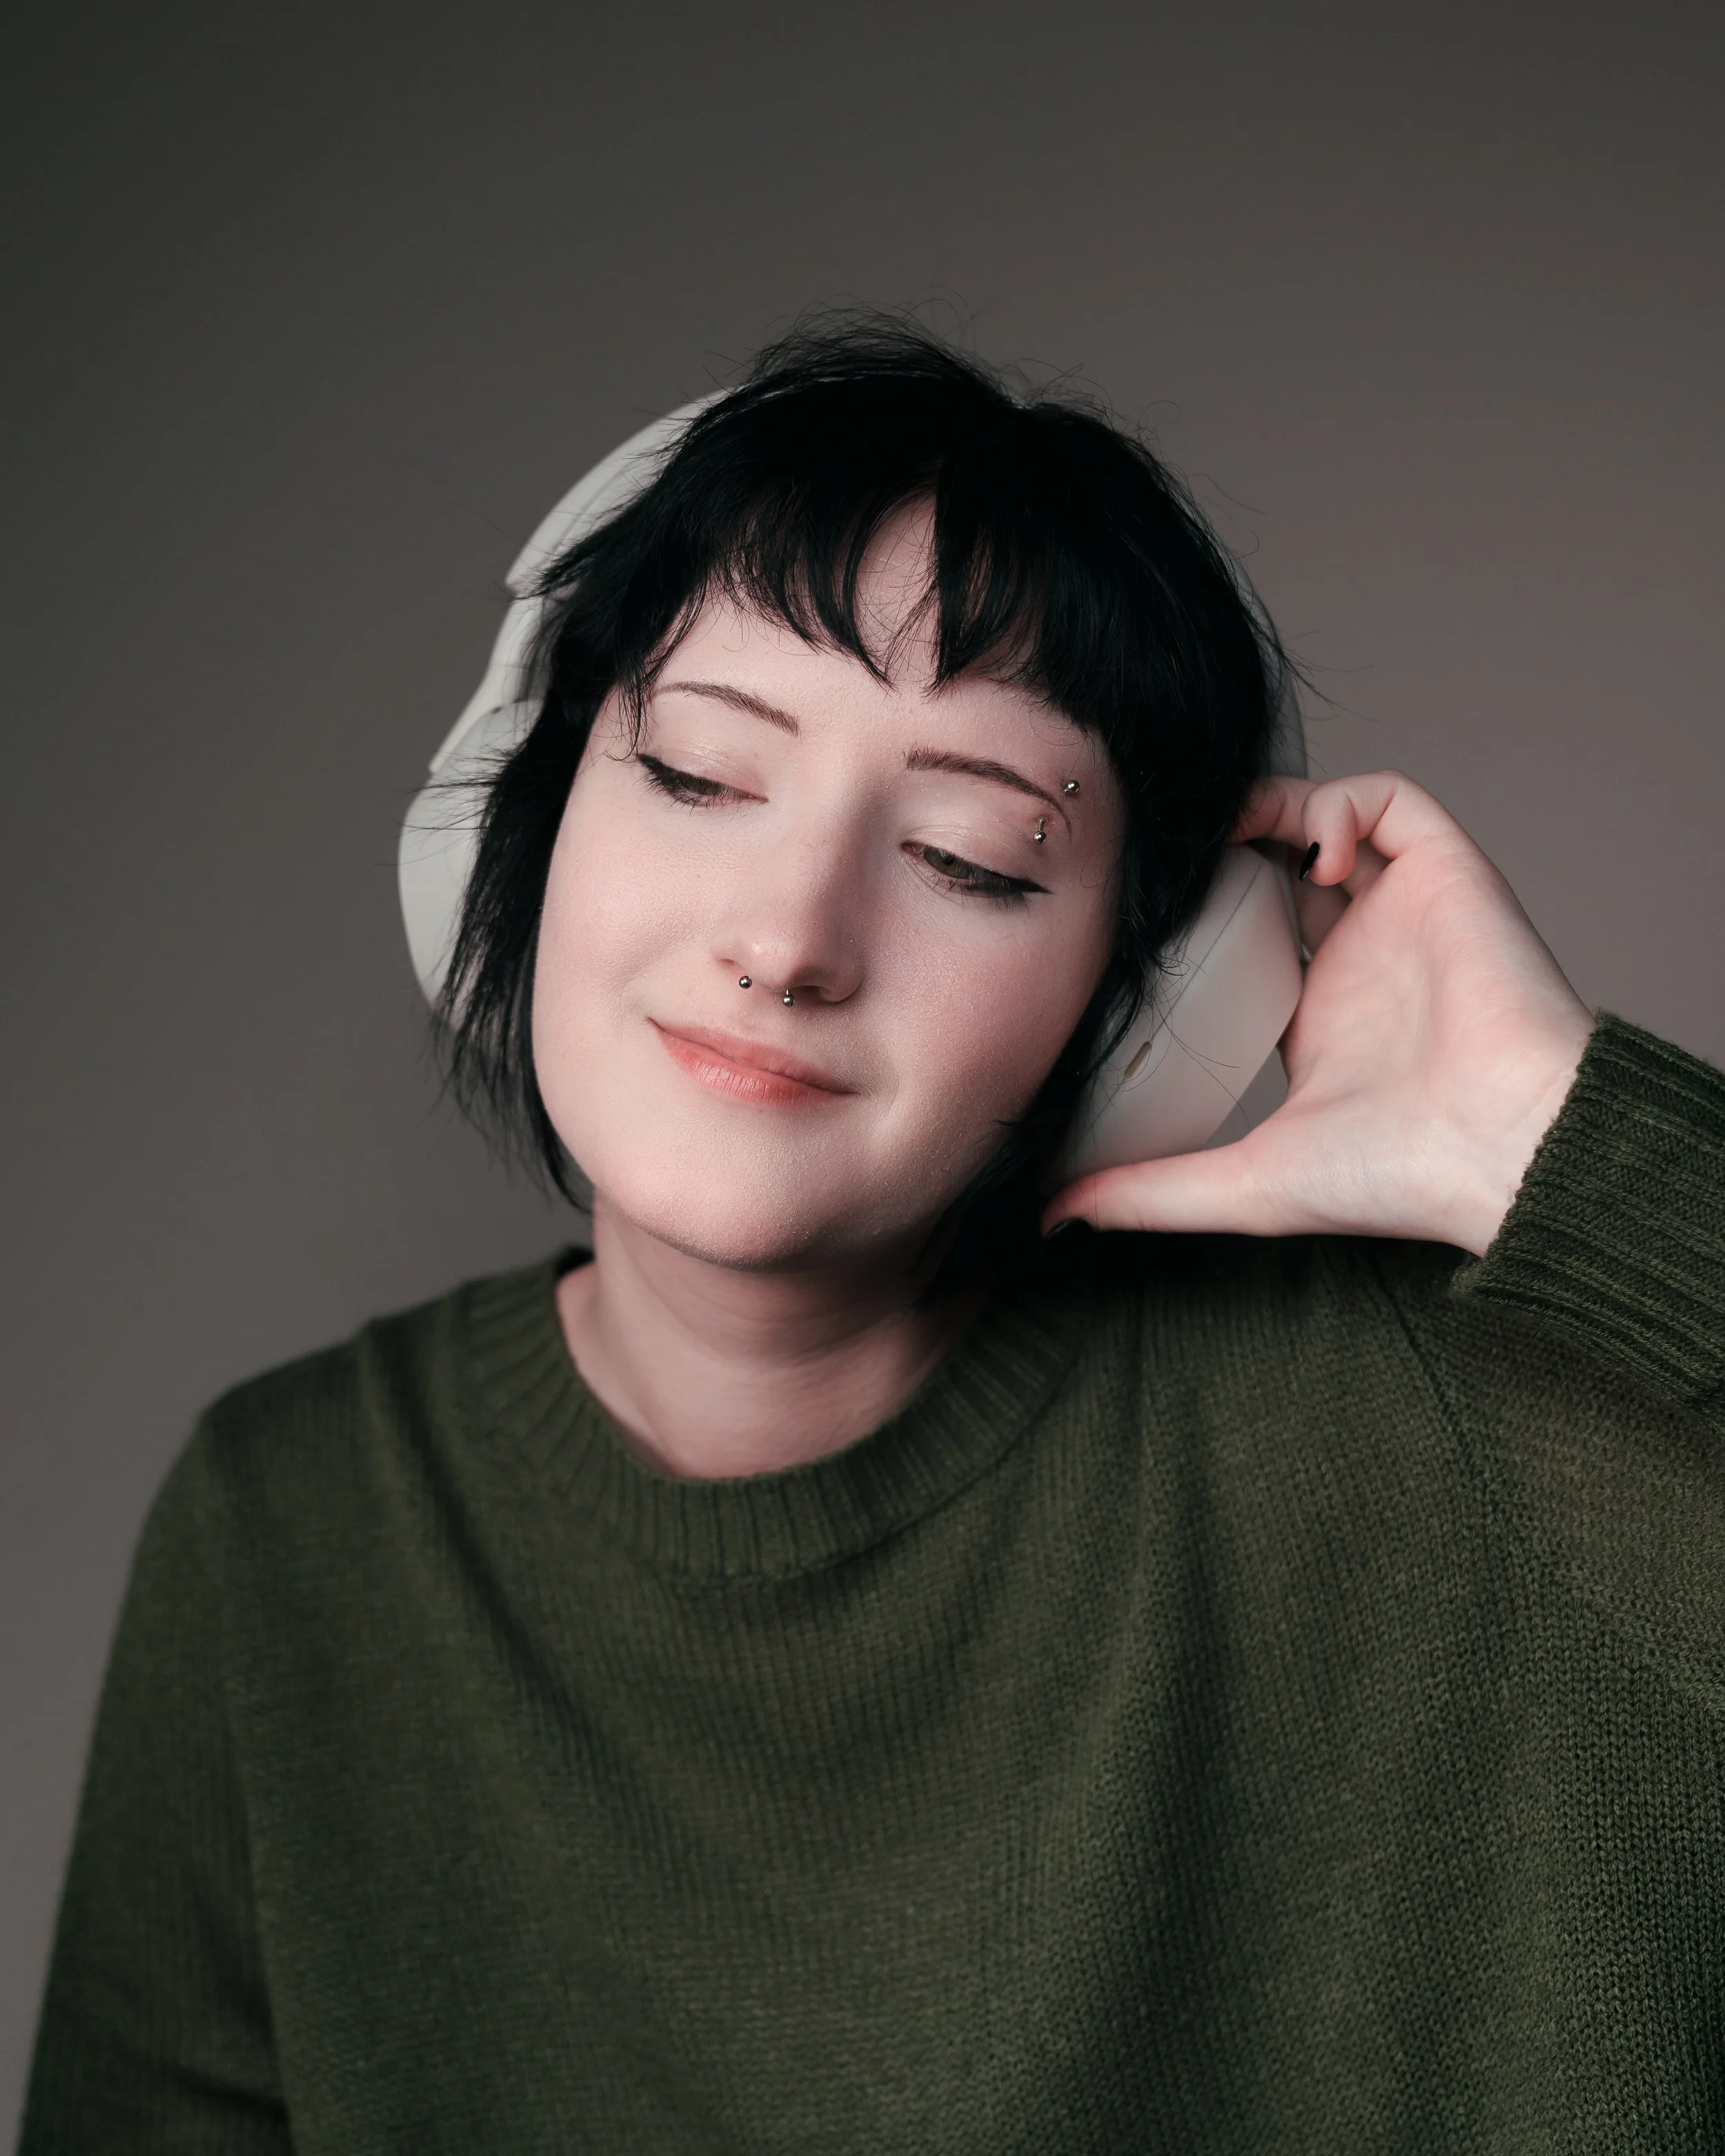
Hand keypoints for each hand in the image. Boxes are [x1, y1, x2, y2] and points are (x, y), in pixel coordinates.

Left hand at [1043, 771, 1595, 1256]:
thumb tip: (1055, 1215)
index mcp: (1316, 1012)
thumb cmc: (1397, 1177)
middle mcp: (1360, 953)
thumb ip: (1149, 1192)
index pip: (1244, 934)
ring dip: (1275, 806)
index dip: (1193, 909)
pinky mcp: (1449, 875)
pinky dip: (1344, 803)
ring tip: (1230, 833)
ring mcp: (1403, 911)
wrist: (1502, 1153)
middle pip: (1281, 863)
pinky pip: (1393, 801)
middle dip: (1225, 843)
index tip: (1137, 908)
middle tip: (1173, 852)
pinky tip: (1313, 853)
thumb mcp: (1243, 1184)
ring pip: (1331, 818)